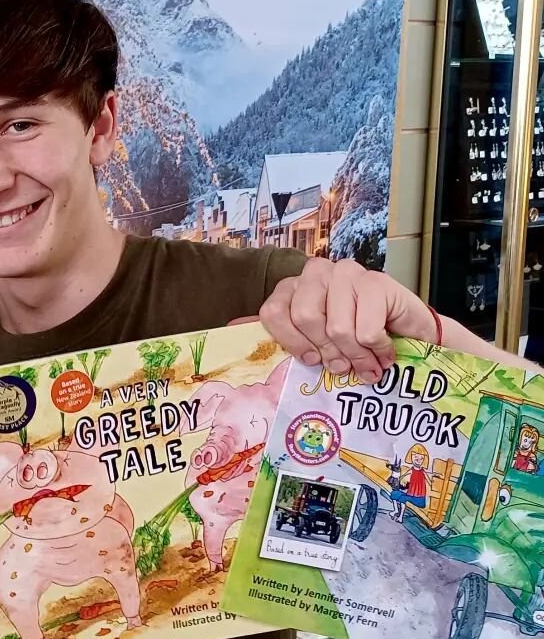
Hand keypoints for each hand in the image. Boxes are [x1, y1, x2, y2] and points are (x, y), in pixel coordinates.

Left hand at [258, 257, 438, 383]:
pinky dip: (377, 349)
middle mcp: (316, 273)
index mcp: (293, 287)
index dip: (292, 343)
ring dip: (356, 355)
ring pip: (337, 328)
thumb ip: (277, 332)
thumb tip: (230, 329)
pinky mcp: (376, 281)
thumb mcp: (312, 340)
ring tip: (368, 363)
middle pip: (305, 318)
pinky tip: (384, 350)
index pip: (272, 312)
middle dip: (328, 352)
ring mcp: (347, 273)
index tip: (312, 360)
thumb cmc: (355, 340)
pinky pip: (367, 329)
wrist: (408, 337)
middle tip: (344, 365)